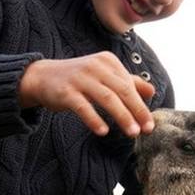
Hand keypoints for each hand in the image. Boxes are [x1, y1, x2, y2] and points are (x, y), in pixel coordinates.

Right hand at [18, 53, 154, 137]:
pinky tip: (104, 131)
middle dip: (137, 111)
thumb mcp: (104, 76)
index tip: (150, 124)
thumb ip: (128, 82)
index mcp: (108, 62)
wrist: (42, 77)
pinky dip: (94, 119)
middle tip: (147, 129)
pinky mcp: (66, 91)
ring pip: (107, 98)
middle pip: (122, 91)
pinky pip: (83, 107)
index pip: (129, 85)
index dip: (142, 105)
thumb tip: (152, 91)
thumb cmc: (79, 79)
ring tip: (132, 133)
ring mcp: (80, 78)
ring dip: (122, 116)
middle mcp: (96, 67)